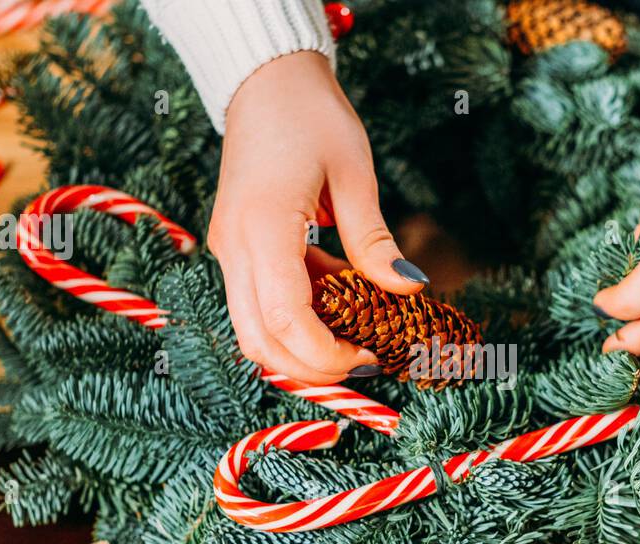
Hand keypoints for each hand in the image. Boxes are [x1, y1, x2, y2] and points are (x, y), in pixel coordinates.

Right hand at [209, 51, 428, 384]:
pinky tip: (339, 297)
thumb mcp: (354, 173)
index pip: (285, 319)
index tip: (369, 357)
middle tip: (364, 362)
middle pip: (259, 341)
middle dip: (310, 368)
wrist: (265, 80)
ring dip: (301, 347)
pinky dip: (297, 317)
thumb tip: (410, 289)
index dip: (326, 354)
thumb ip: (375, 241)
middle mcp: (234, 246)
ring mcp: (229, 249)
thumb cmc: (312, 115)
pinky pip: (259, 303)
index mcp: (263, 227)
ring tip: (355, 333)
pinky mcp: (235, 248)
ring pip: (253, 330)